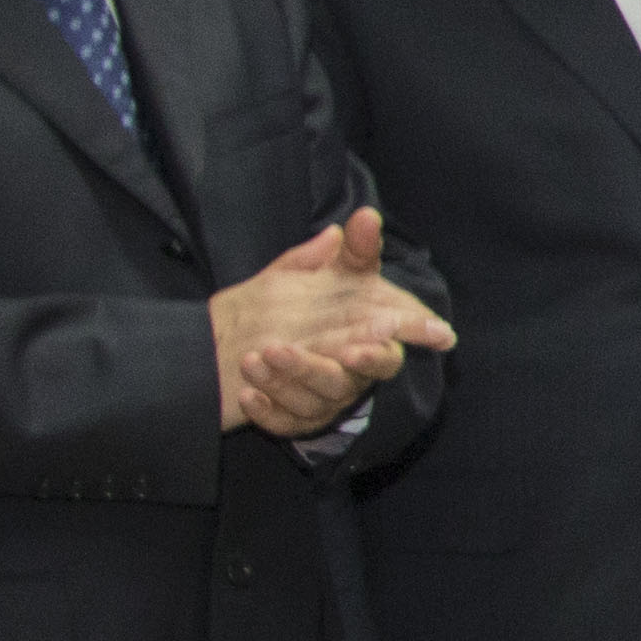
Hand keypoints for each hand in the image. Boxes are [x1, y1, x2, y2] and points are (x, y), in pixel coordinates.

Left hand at [214, 207, 452, 437]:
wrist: (224, 345)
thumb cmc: (283, 309)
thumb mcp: (310, 274)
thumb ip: (345, 253)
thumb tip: (365, 217)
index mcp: (366, 336)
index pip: (395, 337)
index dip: (410, 333)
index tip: (416, 330)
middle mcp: (352, 371)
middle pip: (365, 374)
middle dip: (344, 363)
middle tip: (325, 350)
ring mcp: (326, 399)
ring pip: (320, 398)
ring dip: (290, 377)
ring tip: (255, 357)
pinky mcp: (295, 420)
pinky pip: (288, 423)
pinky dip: (268, 410)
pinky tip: (248, 393)